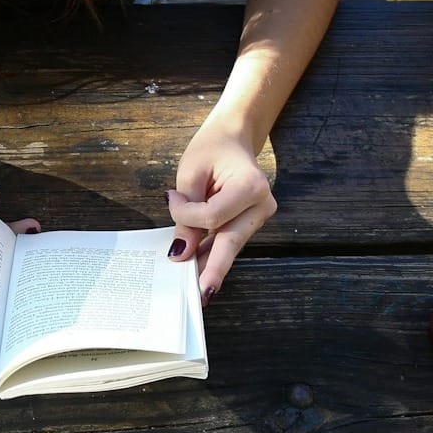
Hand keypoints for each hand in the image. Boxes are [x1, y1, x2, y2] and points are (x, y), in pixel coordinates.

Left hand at [165, 122, 277, 303]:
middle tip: (199, 295)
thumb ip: (186, 213)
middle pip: (230, 241)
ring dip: (209, 264)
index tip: (171, 198)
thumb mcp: (191, 174)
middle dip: (212, 268)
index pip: (213, 216)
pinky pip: (229, 241)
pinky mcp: (251, 222)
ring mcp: (260, 216)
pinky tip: (198, 269)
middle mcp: (262, 205)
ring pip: (230, 246)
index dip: (186, 216)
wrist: (233, 138)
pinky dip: (212, 253)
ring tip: (191, 289)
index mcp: (251, 186)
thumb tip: (182, 253)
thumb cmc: (211, 149)